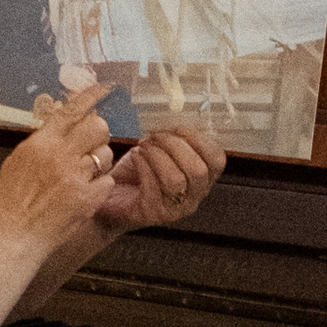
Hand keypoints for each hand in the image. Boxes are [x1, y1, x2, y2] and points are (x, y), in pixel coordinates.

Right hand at [0, 89, 118, 250]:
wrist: (15, 234)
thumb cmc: (13, 198)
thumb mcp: (20, 159)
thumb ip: (42, 140)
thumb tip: (63, 123)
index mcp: (42, 143)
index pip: (72, 110)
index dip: (91, 97)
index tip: (103, 89)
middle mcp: (60, 156)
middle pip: (98, 127)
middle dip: (98, 134)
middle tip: (91, 144)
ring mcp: (76, 178)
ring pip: (106, 155)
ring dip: (99, 162)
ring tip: (83, 175)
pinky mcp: (88, 199)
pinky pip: (107, 181)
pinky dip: (99, 186)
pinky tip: (85, 193)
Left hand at [97, 121, 225, 232]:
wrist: (109, 194)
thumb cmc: (138, 171)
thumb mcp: (162, 148)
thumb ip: (175, 136)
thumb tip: (178, 112)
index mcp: (202, 179)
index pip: (217, 161)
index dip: (201, 140)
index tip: (179, 126)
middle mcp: (193, 197)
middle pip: (198, 171)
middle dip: (175, 146)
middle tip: (156, 135)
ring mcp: (174, 209)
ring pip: (176, 180)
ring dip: (158, 156)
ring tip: (144, 146)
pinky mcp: (152, 214)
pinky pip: (152, 187)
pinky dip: (143, 165)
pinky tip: (136, 156)